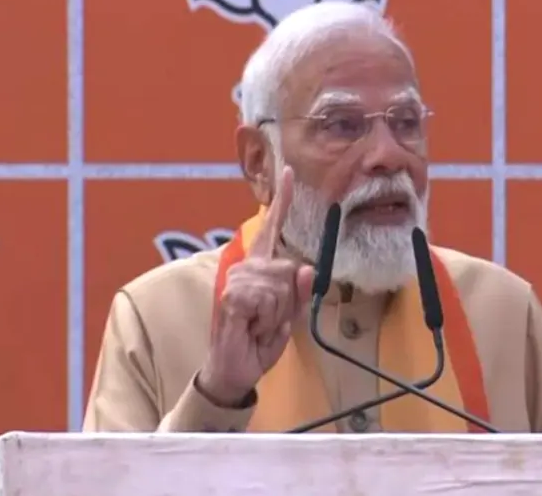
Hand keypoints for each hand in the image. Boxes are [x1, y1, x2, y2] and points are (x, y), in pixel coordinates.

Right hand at [198, 166, 313, 405]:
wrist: (234, 369)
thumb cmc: (257, 341)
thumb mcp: (287, 318)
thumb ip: (300, 294)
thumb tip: (307, 269)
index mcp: (261, 269)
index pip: (273, 229)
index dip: (281, 201)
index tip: (289, 172)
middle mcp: (247, 267)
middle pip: (290, 267)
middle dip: (289, 301)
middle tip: (268, 320)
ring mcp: (238, 279)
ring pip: (282, 285)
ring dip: (278, 312)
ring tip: (258, 324)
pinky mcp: (233, 295)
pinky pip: (269, 298)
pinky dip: (267, 319)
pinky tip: (250, 325)